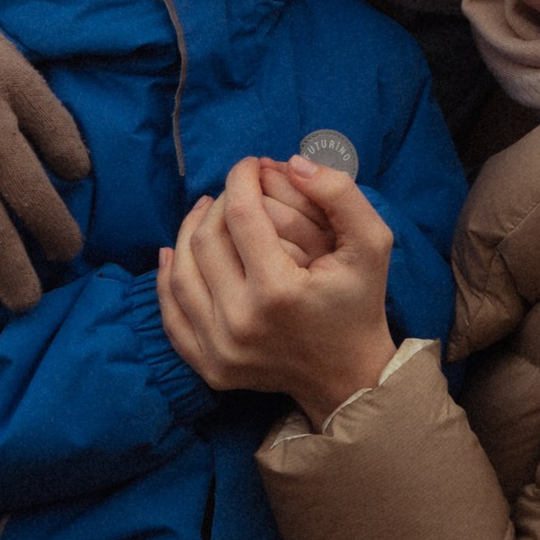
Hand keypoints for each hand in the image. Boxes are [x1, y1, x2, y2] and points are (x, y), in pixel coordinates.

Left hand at [158, 154, 397, 422]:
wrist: (349, 376)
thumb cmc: (360, 304)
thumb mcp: (373, 243)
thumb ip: (340, 194)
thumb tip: (293, 163)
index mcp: (279, 291)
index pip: (240, 214)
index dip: (241, 179)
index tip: (250, 165)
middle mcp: (241, 322)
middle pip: (206, 240)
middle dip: (218, 202)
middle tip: (236, 190)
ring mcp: (219, 349)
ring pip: (181, 272)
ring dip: (189, 232)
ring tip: (207, 212)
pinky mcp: (209, 366)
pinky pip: (171, 314)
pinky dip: (167, 278)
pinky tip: (173, 252)